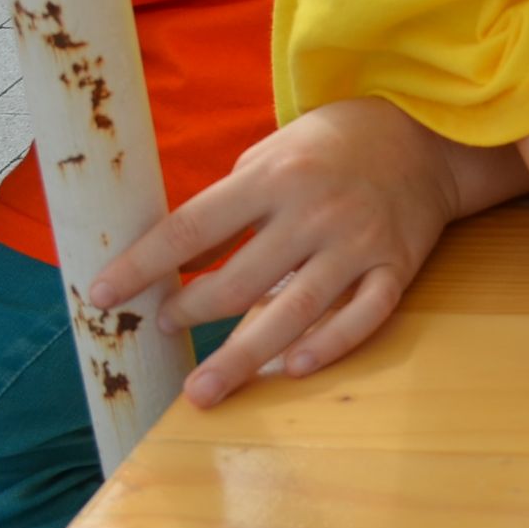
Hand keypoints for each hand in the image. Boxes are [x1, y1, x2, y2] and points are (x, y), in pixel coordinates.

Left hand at [84, 99, 458, 406]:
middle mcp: (317, 211)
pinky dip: (330, 345)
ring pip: (294, 312)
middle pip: (238, 282)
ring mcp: (360, 243)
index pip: (192, 228)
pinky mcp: (396, 266)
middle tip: (164, 325)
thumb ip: (228, 208)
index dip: (142, 266)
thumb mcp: (270, 156)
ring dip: (242, 357)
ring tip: (201, 391)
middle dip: (189, 313)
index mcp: (277, 176)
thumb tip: (178, 267)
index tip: (102, 296)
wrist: (425, 136)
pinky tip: (295, 369)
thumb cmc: (332, 146)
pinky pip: (363, 316)